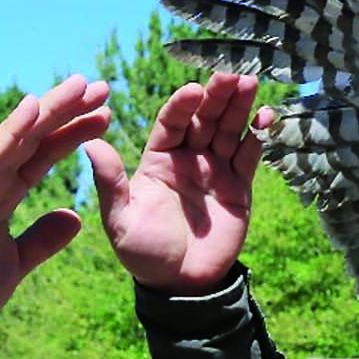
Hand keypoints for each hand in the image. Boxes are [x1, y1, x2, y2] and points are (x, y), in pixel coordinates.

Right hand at [0, 76, 111, 324]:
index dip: (70, 136)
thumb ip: (43, 239)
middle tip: (100, 88)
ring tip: (82, 85)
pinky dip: (14, 129)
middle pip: (33, 139)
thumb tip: (74, 215)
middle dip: (67, 113)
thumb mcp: (16, 263)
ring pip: (18, 138)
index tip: (103, 118)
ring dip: (51, 110)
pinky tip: (36, 106)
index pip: (40, 158)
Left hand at [84, 74, 275, 293]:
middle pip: (204, 119)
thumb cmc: (145, 254)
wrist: (182, 285)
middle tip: (231, 73)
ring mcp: (215, 170)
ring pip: (229, 130)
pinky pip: (250, 156)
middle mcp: (188, 159)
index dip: (182, 105)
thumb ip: (112, 183)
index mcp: (158, 160)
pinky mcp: (239, 187)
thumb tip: (91, 144)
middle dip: (217, 96)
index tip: (194, 89)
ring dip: (240, 106)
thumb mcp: (121, 220)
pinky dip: (259, 136)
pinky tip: (267, 116)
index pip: (171, 123)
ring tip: (251, 82)